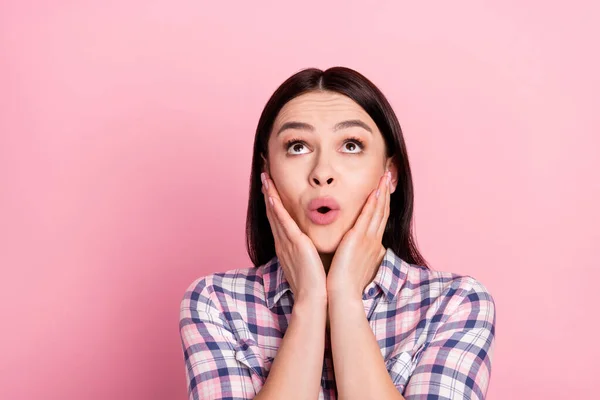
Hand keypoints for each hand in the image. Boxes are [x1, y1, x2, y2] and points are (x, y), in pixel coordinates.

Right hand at [261, 171, 327, 302]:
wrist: (313, 298)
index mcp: (287, 245)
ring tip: (265, 177)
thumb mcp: (309, 262)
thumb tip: (315, 244)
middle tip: (264, 173)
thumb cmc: (314, 283)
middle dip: (268, 192)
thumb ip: (309, 250)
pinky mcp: (294, 244)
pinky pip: (283, 223)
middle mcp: (283, 242)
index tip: (271, 185)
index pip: (278, 218)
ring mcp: (286, 242)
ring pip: (275, 213)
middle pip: (272, 212)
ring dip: (269, 195)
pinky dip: (276, 209)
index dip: (273, 200)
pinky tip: (272, 197)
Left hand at [326, 170, 391, 298]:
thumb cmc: (345, 281)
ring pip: (378, 210)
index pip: (379, 218)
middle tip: (388, 175)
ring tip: (384, 176)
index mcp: (372, 245)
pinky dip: (373, 203)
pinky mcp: (358, 239)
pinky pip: (367, 217)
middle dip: (385, 192)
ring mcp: (368, 239)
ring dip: (382, 192)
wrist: (343, 293)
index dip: (382, 202)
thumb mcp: (354, 263)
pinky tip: (375, 191)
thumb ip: (356, 252)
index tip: (384, 188)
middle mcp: (373, 240)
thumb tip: (354, 246)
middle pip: (382, 211)